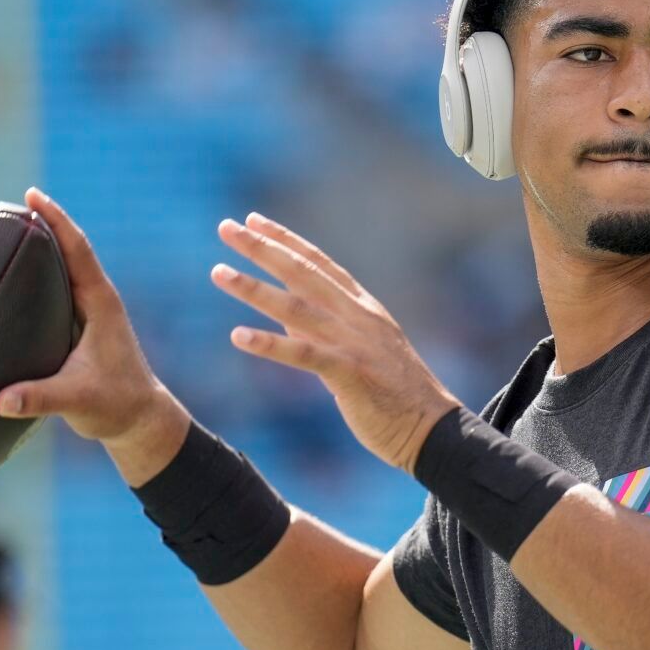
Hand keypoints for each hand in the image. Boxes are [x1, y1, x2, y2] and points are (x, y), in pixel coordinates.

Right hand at [0, 188, 189, 483]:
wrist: (140, 419)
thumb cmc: (116, 406)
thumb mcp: (77, 401)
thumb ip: (40, 398)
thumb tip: (2, 401)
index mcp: (101, 303)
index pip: (77, 250)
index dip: (55, 220)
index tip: (31, 195)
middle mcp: (96, 299)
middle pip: (66, 248)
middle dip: (37, 222)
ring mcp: (89, 311)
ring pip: (61, 266)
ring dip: (35, 245)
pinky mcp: (80, 325)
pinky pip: (55, 287)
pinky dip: (34, 272)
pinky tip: (7, 272)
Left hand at [212, 213, 460, 472]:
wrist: (430, 429)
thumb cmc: (395, 393)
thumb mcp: (361, 349)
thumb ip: (324, 328)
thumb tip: (286, 315)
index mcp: (362, 307)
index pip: (318, 263)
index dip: (285, 239)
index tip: (254, 220)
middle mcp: (357, 316)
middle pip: (302, 273)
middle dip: (261, 248)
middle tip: (225, 227)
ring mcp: (354, 343)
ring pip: (295, 307)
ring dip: (253, 289)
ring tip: (218, 272)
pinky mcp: (349, 374)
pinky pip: (302, 354)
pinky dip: (269, 344)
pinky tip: (237, 336)